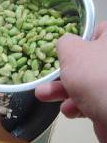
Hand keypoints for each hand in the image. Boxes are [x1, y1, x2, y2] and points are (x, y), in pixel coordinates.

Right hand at [35, 21, 106, 142]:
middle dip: (63, 72)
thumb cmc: (95, 75)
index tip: (65, 49)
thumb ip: (64, 43)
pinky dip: (78, 105)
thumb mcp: (71, 50)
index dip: (79, 39)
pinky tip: (70, 110)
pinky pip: (92, 101)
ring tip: (44, 95)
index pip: (97, 32)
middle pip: (87, 62)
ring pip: (86, 83)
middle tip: (47, 76)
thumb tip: (66, 44)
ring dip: (62, 91)